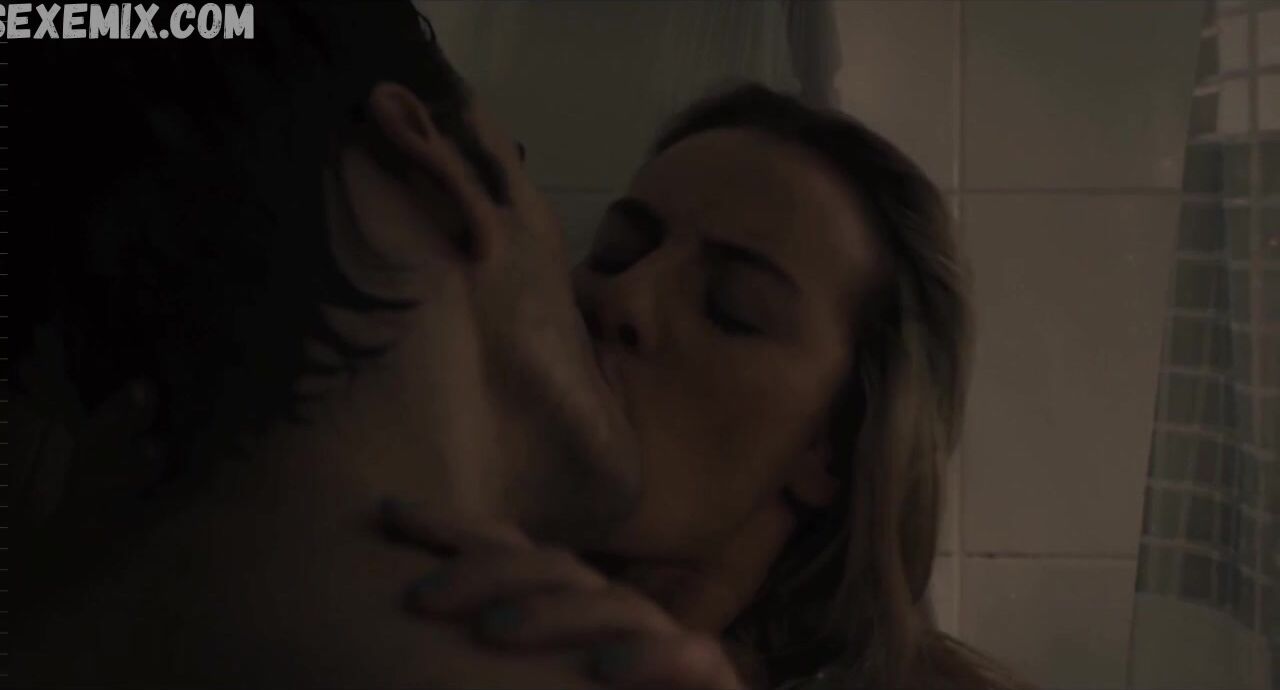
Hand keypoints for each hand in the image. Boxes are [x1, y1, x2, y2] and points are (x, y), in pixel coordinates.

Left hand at [381, 499, 745, 689]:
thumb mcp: (510, 682)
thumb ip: (466, 668)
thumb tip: (390, 638)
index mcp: (564, 617)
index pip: (511, 554)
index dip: (452, 530)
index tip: (387, 514)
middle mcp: (613, 622)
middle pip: (555, 569)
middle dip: (487, 572)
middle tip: (418, 599)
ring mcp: (665, 648)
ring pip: (616, 606)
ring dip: (554, 614)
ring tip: (491, 635)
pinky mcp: (713, 683)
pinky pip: (694, 657)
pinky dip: (651, 658)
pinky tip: (602, 672)